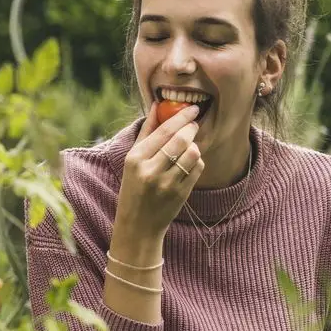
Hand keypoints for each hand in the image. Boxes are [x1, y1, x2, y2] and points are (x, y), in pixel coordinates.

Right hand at [114, 102, 204, 236]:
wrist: (138, 225)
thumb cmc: (134, 187)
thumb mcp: (132, 160)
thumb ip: (146, 131)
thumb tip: (157, 105)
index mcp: (136, 158)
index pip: (164, 130)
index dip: (182, 116)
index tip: (193, 108)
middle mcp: (151, 170)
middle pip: (182, 140)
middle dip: (191, 129)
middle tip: (193, 126)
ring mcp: (167, 184)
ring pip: (193, 154)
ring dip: (194, 147)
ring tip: (187, 149)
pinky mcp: (180, 194)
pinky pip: (197, 169)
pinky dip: (196, 163)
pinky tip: (187, 165)